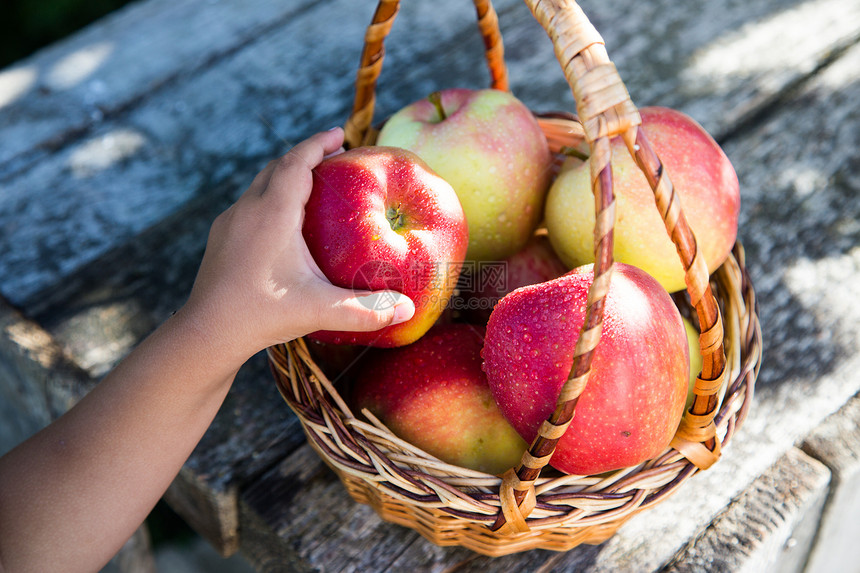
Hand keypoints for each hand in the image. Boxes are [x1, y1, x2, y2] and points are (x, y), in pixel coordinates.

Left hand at [180, 128, 413, 366]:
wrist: (205, 334)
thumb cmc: (260, 316)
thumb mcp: (318, 310)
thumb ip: (366, 308)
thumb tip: (407, 310)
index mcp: (273, 213)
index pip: (297, 162)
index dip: (319, 143)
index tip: (340, 134)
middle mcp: (248, 209)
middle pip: (278, 167)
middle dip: (306, 156)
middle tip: (334, 157)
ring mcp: (230, 223)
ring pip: (260, 185)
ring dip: (286, 177)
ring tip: (312, 185)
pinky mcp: (221, 239)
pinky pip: (249, 206)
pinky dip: (270, 199)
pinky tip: (283, 224)